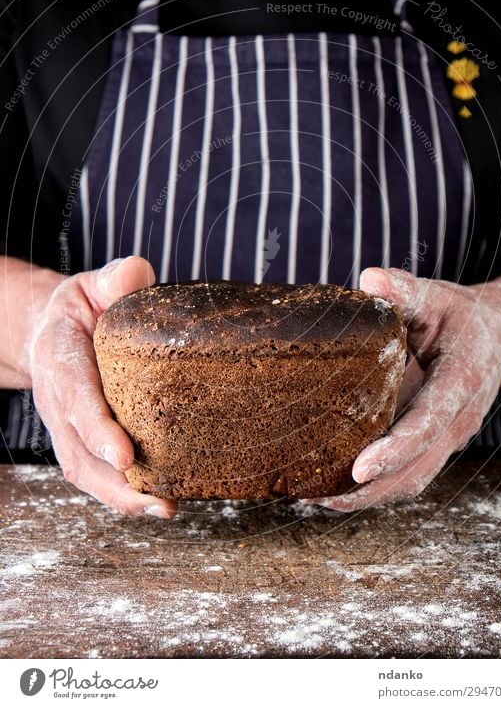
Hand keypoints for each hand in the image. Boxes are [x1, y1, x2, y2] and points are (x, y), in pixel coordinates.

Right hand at [29, 257, 176, 517]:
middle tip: (156, 499)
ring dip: (121, 496)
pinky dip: (122, 494)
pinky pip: (95, 474)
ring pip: (85, 471)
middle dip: (115, 479)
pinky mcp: (80, 442)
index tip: (123, 454)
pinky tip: (158, 503)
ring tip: (164, 509)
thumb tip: (138, 274)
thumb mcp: (95, 283)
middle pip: (78, 449)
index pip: (75, 395)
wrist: (52, 330)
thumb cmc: (84, 307)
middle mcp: (57, 400)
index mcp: (59, 357)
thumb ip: (115, 279)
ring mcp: (66, 426)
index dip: (96, 427)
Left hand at [308, 267, 500, 511]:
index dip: (395, 449)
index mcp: (461, 381)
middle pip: (417, 468)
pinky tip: (336, 489)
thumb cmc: (463, 315)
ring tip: (316, 500)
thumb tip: (368, 279)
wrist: (500, 336)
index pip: (428, 423)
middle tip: (318, 497)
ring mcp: (450, 437)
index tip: (359, 468)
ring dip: (368, 498)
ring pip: (412, 481)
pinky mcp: (437, 444)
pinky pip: (409, 475)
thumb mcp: (437, 296)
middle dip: (370, 489)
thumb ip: (405, 290)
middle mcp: (458, 419)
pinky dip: (375, 489)